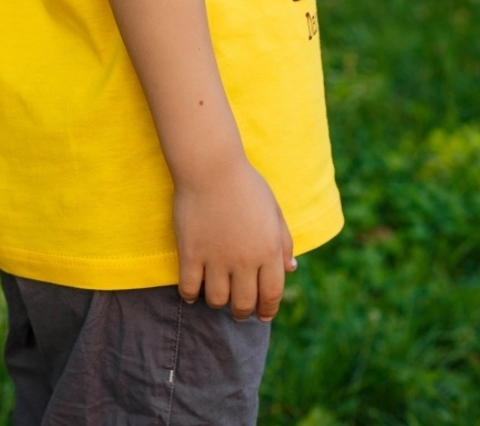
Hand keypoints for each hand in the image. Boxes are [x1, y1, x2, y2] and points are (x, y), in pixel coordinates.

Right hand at [173, 157, 295, 321]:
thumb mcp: (273, 210)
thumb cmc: (245, 184)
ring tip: (216, 294)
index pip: (272, 294)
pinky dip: (191, 295)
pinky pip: (189, 289)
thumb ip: (284, 242)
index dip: (268, 309)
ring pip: (217, 300)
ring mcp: (216, 258)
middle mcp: (245, 260)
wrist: (212, 166)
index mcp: (269, 250)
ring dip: (218, 302)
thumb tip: (290, 269)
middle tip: (238, 309)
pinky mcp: (191, 253)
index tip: (262, 314)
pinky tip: (194, 290)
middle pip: (243, 304)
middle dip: (242, 312)